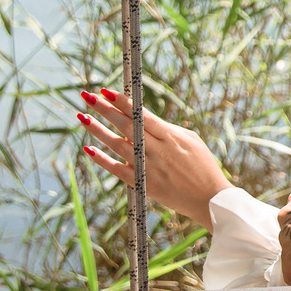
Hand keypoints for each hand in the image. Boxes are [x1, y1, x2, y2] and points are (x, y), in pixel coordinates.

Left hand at [76, 89, 230, 222]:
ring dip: (97, 130)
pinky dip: (102, 160)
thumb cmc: (203, 166)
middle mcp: (157, 150)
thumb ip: (167, 129)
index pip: (142, 115)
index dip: (123, 102)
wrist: (209, 200)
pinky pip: (117, 170)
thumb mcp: (191, 140)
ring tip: (82, 117)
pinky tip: (88, 149)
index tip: (107, 91)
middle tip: (87, 96)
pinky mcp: (143, 185)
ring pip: (117, 145)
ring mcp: (148, 168)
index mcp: (171, 136)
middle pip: (125, 126)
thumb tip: (146, 119)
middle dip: (105, 109)